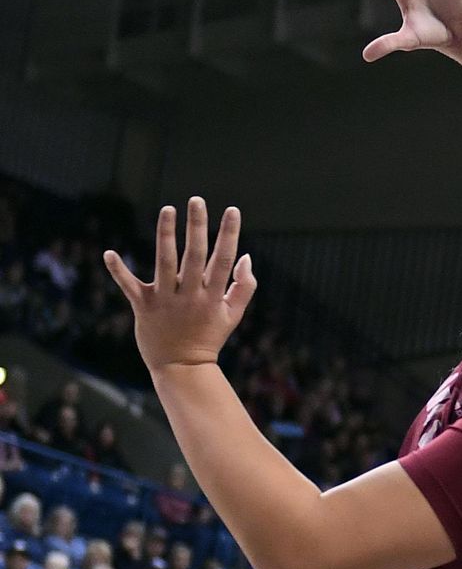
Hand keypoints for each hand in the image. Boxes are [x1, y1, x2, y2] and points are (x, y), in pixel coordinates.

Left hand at [104, 199, 256, 373]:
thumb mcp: (234, 314)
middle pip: (194, 256)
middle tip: (196, 200)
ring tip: (168, 210)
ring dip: (166, 235)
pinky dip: (118, 270)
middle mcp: (190, 296)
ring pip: (165, 263)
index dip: (229, 234)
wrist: (182, 368)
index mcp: (213, 296)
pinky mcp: (144, 307)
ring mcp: (166, 301)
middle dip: (197, 226)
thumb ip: (244, 286)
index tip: (232, 210)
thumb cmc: (210, 337)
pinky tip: (109, 253)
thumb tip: (245, 256)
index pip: (223, 259)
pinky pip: (129, 286)